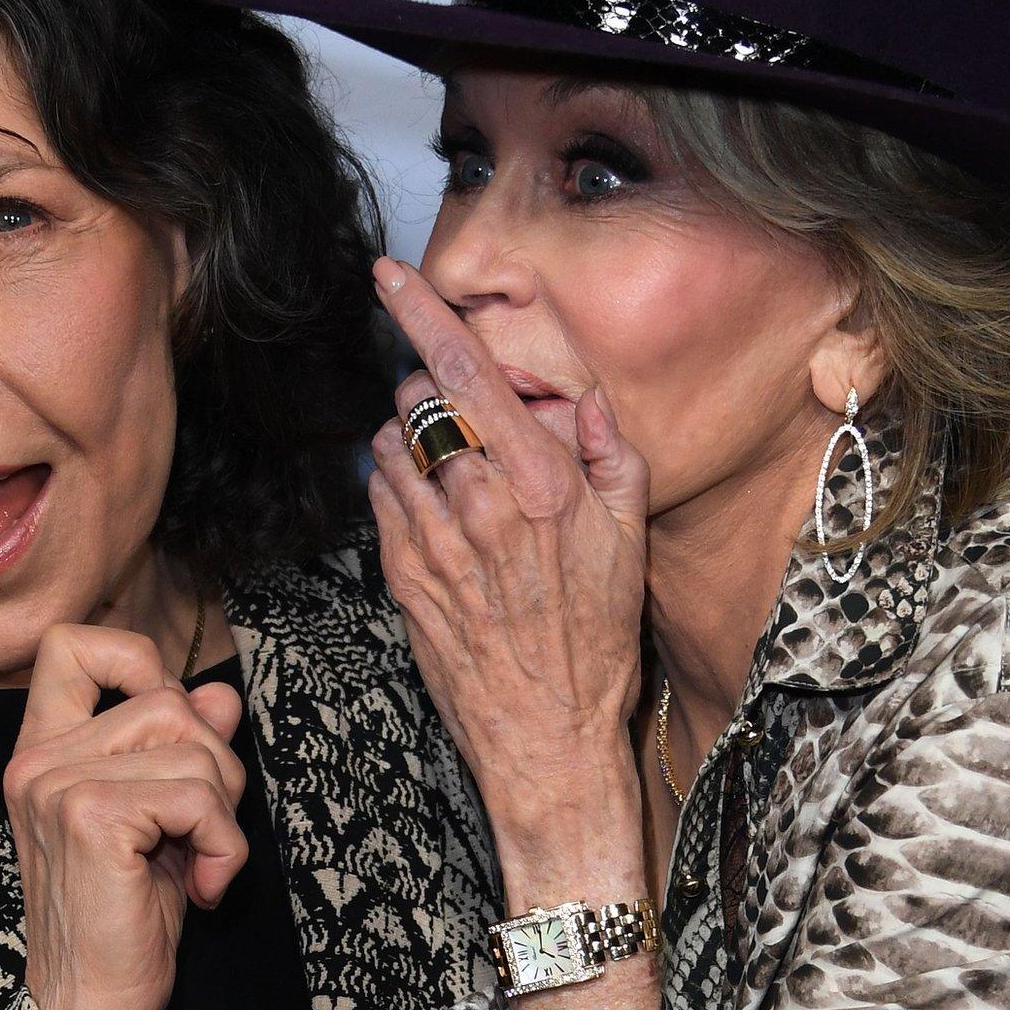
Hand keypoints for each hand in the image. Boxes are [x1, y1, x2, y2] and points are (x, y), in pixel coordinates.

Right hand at [3, 624, 248, 1009]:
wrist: (90, 1006)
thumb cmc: (124, 919)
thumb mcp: (163, 820)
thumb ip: (183, 749)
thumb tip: (220, 693)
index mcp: (45, 753)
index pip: (72, 646)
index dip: (138, 661)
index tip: (170, 721)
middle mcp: (40, 762)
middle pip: (168, 699)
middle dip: (215, 763)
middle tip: (200, 830)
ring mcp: (59, 786)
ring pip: (193, 746)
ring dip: (223, 811)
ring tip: (200, 862)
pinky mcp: (91, 818)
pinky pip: (197, 796)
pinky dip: (224, 843)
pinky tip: (204, 887)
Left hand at [364, 258, 650, 836]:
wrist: (547, 735)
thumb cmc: (597, 637)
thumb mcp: (631, 540)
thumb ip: (612, 454)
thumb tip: (584, 398)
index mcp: (541, 480)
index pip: (467, 371)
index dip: (421, 311)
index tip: (387, 274)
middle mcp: (480, 501)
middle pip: (417, 399)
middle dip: (432, 394)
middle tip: (464, 425)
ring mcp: (432, 538)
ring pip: (388, 445)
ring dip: (411, 444)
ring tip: (453, 479)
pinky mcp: (400, 573)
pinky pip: (378, 497)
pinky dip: (397, 489)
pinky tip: (437, 518)